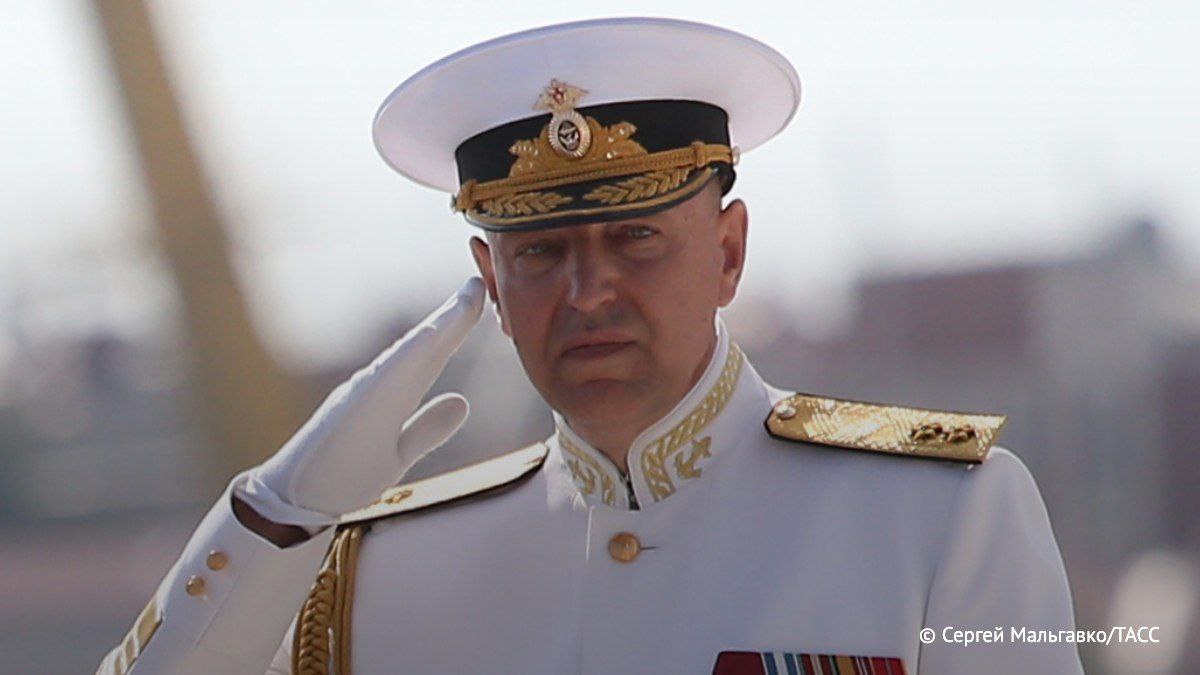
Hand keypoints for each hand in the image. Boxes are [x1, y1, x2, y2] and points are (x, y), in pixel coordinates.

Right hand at [245, 277, 485, 517]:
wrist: (296, 501)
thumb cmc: (342, 475)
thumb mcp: (398, 454)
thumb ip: (427, 428)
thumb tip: (462, 403)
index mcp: (393, 393)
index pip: (434, 355)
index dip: (460, 326)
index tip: (483, 297)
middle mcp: (380, 384)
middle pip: (427, 344)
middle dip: (457, 313)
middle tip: (482, 280)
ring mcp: (365, 392)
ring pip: (411, 352)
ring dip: (441, 323)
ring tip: (468, 297)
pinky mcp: (353, 407)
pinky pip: (386, 377)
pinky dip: (411, 354)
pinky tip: (433, 335)